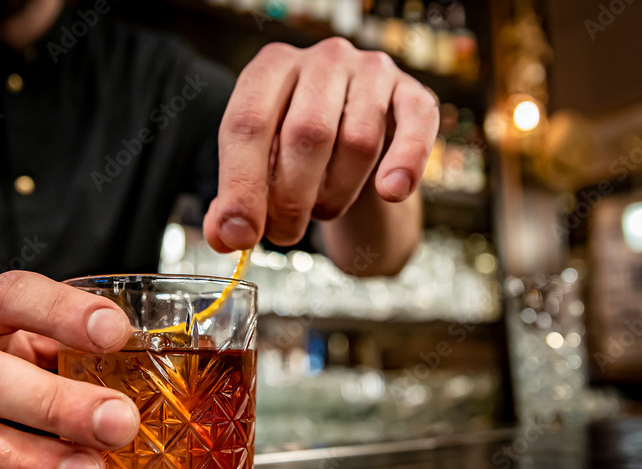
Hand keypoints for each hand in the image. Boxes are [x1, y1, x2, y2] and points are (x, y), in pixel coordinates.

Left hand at [204, 37, 439, 251]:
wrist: (357, 131)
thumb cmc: (298, 149)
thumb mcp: (260, 167)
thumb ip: (237, 200)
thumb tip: (226, 236)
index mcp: (269, 69)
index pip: (246, 124)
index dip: (242, 186)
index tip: (241, 234)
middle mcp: (321, 60)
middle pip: (305, 134)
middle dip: (291, 199)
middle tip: (284, 233)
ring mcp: (371, 71)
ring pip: (358, 142)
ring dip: (337, 193)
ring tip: (323, 209)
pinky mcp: (413, 94)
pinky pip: (415, 129)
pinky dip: (405, 164)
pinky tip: (390, 191)